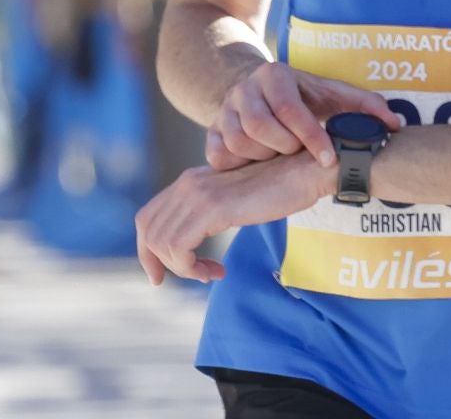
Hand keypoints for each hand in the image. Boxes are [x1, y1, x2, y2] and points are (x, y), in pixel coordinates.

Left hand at [136, 151, 332, 285]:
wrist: (304, 171)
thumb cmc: (278, 188)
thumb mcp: (233, 199)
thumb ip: (210, 211)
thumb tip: (193, 238)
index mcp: (190, 180)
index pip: (147, 216)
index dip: (146, 248)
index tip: (160, 274)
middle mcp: (187, 183)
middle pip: (149, 230)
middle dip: (158, 263)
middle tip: (185, 278)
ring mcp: (198, 194)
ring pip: (163, 243)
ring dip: (184, 269)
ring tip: (210, 273)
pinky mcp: (213, 208)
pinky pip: (181, 249)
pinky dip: (192, 268)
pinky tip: (217, 271)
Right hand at [207, 61, 402, 171]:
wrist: (256, 89)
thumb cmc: (303, 97)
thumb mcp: (332, 96)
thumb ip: (365, 107)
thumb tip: (395, 124)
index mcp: (276, 75)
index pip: (293, 112)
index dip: (312, 139)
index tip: (328, 159)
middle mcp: (246, 88)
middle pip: (260, 128)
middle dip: (284, 148)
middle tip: (298, 153)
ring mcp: (224, 108)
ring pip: (238, 142)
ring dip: (263, 157)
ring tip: (278, 156)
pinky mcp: (210, 128)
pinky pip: (218, 155)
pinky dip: (237, 164)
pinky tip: (256, 163)